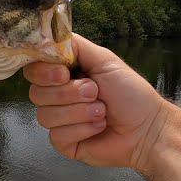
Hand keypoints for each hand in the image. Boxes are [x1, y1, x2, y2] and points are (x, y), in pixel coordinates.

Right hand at [24, 34, 180, 180]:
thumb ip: (74, 45)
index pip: (33, 71)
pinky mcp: (63, 142)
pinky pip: (57, 135)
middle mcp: (56, 97)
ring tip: (102, 112)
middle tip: (95, 92)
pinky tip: (99, 127)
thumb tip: (49, 38)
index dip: (43, 73)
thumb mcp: (103, 59)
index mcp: (62, 75)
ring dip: (79, 112)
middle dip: (70, 93)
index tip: (64, 74)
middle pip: (36, 93)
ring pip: (45, 115)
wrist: (148, 127)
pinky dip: (82, 129)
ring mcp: (58, 121)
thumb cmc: (130, 93)